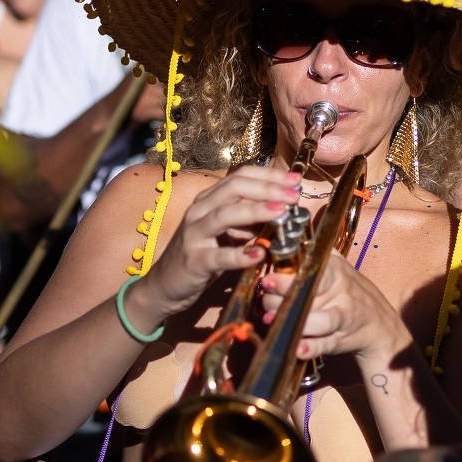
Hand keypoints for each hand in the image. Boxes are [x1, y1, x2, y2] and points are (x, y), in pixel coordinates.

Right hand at [138, 164, 302, 318]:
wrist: (165, 285)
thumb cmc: (200, 255)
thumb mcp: (225, 233)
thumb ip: (248, 221)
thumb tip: (282, 209)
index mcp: (208, 200)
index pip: (240, 177)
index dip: (269, 176)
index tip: (296, 179)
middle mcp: (200, 211)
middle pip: (234, 188)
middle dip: (267, 188)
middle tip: (294, 195)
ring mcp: (195, 235)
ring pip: (225, 215)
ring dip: (256, 211)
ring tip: (282, 212)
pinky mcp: (194, 261)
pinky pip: (219, 256)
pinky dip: (240, 255)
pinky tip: (260, 254)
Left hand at [257, 251, 405, 363]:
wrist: (380, 325)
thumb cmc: (352, 294)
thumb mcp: (341, 269)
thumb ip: (320, 253)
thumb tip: (295, 228)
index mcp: (336, 272)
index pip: (312, 269)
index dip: (287, 276)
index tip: (267, 279)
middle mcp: (340, 292)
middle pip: (309, 293)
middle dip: (282, 299)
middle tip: (264, 303)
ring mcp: (342, 316)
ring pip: (319, 319)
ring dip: (294, 322)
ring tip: (272, 322)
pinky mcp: (341, 338)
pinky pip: (325, 344)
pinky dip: (311, 347)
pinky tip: (298, 348)